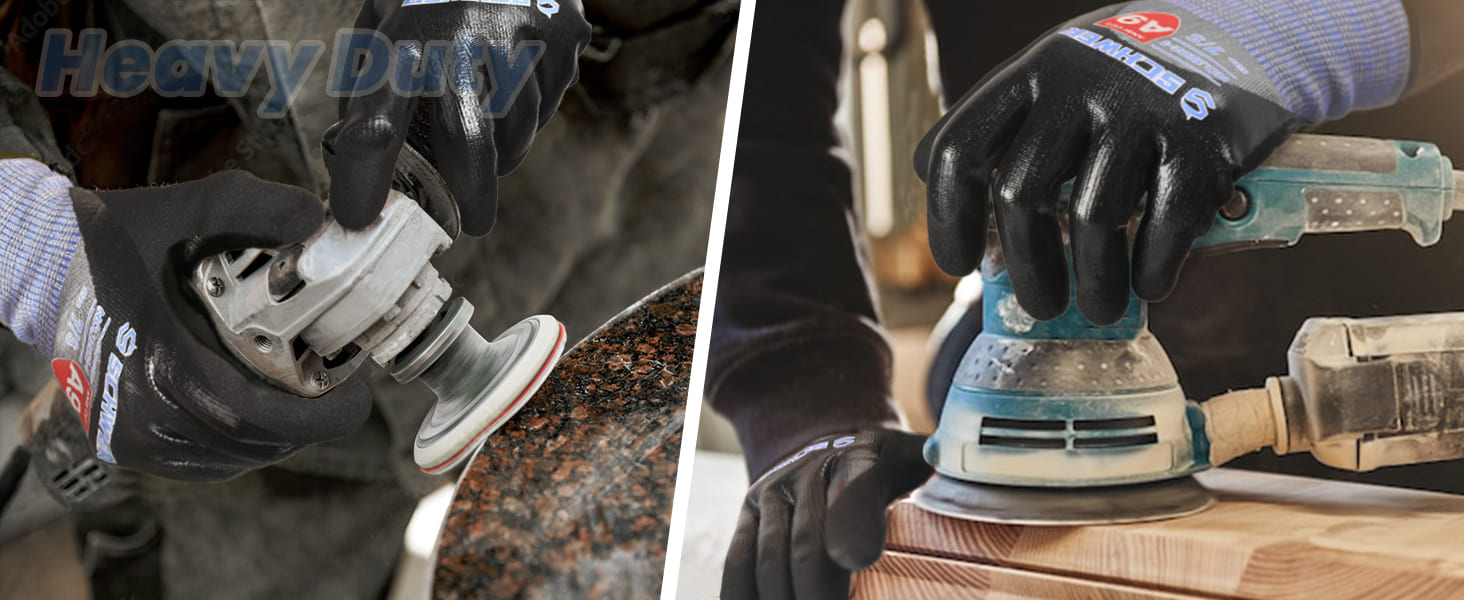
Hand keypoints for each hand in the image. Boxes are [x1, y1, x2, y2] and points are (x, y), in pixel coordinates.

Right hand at [49, 172, 371, 480]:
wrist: (37, 264)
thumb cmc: (109, 239)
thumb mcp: (190, 208)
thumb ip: (260, 209)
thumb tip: (319, 220)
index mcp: (163, 367)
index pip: (262, 417)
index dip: (321, 414)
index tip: (355, 392)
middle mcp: (144, 415)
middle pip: (257, 441)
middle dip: (309, 416)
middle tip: (339, 384)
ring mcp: (131, 435)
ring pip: (233, 456)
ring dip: (278, 431)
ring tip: (305, 393)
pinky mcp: (123, 441)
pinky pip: (203, 458)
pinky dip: (240, 440)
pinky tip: (259, 408)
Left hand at [328, 0, 590, 235]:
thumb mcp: (381, 25)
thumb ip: (372, 89)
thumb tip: (367, 162)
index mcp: (402, 43)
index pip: (375, 127)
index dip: (363, 180)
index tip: (357, 216)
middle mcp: (460, 43)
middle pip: (468, 144)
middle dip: (471, 193)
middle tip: (474, 223)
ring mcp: (518, 41)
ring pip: (516, 130)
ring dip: (502, 147)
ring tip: (488, 127)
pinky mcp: (558, 41)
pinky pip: (548, 104)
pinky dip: (529, 112)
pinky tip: (515, 84)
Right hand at [721, 430, 931, 599]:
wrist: (833, 441)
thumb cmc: (890, 468)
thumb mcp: (918, 461)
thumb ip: (939, 467)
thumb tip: (945, 458)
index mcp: (866, 457)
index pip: (857, 489)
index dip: (853, 525)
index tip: (857, 558)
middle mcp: (813, 470)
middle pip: (809, 543)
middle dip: (818, 594)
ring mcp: (775, 491)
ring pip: (771, 559)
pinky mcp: (749, 512)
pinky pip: (739, 561)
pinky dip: (743, 595)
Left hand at [915, 2, 1406, 323]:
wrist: (1234, 33)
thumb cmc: (1124, 84)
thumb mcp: (1055, 85)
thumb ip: (1008, 140)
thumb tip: (964, 224)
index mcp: (1031, 75)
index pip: (960, 150)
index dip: (949, 218)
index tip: (959, 264)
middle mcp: (1080, 84)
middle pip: (1021, 194)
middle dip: (1027, 267)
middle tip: (1041, 305)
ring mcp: (1143, 108)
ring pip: (1093, 216)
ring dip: (1094, 282)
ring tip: (1099, 309)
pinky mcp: (1202, 137)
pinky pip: (1167, 221)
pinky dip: (1155, 266)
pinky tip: (1150, 284)